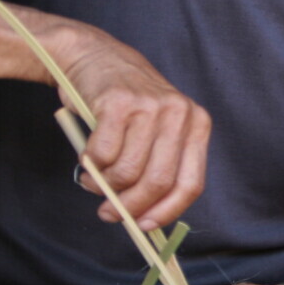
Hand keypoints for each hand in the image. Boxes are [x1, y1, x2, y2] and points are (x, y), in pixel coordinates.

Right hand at [52, 25, 209, 229]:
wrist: (95, 57)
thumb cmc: (126, 105)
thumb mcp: (156, 130)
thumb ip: (157, 167)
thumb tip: (145, 217)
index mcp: (197, 124)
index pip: (191, 183)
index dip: (167, 211)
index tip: (144, 226)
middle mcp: (179, 113)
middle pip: (158, 181)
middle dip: (130, 206)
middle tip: (109, 213)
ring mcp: (149, 106)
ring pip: (127, 171)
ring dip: (105, 186)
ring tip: (94, 181)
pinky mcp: (118, 102)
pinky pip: (102, 155)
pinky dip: (90, 166)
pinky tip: (87, 159)